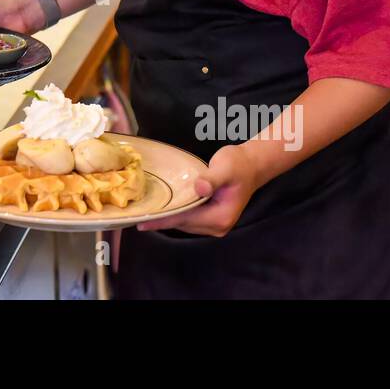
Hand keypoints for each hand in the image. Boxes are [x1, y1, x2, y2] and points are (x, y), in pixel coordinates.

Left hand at [136, 143, 259, 237]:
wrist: (252, 164)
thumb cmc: (238, 164)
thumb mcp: (226, 168)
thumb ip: (212, 179)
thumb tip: (200, 188)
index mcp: (221, 217)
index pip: (186, 219)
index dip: (164, 219)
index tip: (143, 222)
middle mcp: (218, 226)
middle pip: (183, 224)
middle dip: (162, 220)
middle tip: (137, 216)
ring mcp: (215, 224)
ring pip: (185, 223)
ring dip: (167, 218)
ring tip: (145, 214)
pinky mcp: (211, 218)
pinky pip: (189, 218)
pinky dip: (176, 214)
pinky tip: (162, 209)